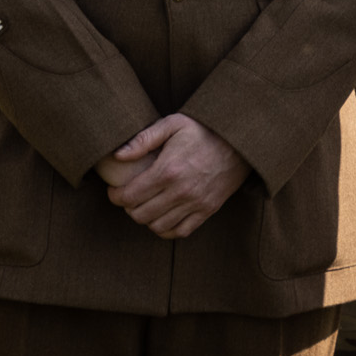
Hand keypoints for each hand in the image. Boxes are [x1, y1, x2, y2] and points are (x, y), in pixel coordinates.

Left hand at [96, 114, 252, 239]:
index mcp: (168, 170)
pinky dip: (166, 229)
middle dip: (128, 208)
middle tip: (130, 197)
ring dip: (146, 219)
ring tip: (145, 206)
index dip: (115, 196)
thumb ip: (143, 139)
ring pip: (158, 226)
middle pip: (140, 214)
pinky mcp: (208, 209)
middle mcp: (181, 191)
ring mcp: (196, 203)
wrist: (240, 141)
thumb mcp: (173, 124)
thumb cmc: (203, 130)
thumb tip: (118, 155)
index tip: (115, 190)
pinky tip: (162, 217)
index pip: (129, 196)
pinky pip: (180, 231)